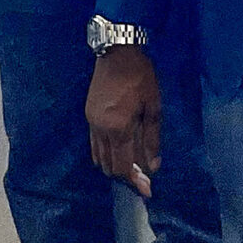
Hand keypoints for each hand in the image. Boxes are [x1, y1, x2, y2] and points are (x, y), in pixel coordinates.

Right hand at [85, 45, 161, 198]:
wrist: (116, 51)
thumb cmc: (140, 77)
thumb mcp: (153, 106)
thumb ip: (152, 138)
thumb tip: (154, 166)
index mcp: (118, 128)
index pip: (123, 167)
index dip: (135, 182)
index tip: (147, 191)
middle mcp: (100, 129)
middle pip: (108, 166)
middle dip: (125, 176)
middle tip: (142, 179)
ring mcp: (91, 122)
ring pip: (98, 157)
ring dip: (113, 166)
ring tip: (131, 166)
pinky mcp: (88, 115)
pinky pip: (94, 144)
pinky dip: (105, 153)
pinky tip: (118, 149)